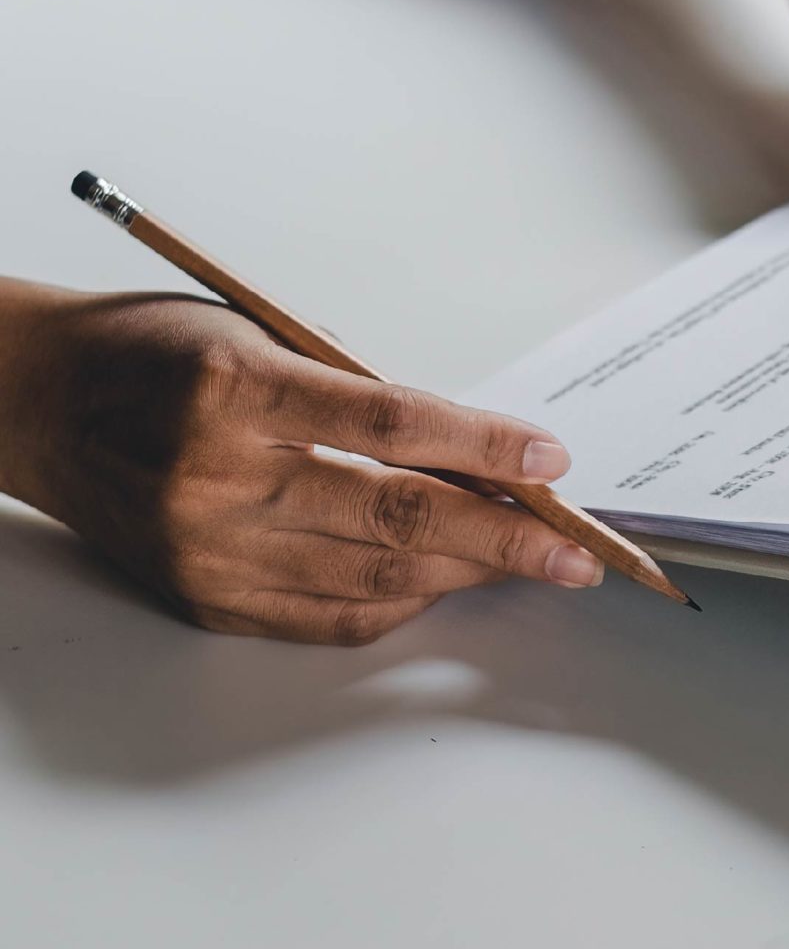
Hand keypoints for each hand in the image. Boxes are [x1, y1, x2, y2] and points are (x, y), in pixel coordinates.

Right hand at [0, 284, 602, 643]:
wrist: (39, 403)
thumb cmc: (154, 351)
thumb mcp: (260, 332)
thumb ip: (358, 391)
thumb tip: (469, 450)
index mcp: (237, 390)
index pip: (396, 425)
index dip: (485, 448)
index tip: (551, 461)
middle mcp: (218, 479)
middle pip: (396, 516)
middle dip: (504, 538)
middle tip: (575, 552)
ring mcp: (207, 550)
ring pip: (372, 574)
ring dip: (466, 572)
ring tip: (528, 563)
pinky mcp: (202, 599)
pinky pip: (327, 616)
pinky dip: (402, 599)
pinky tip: (446, 580)